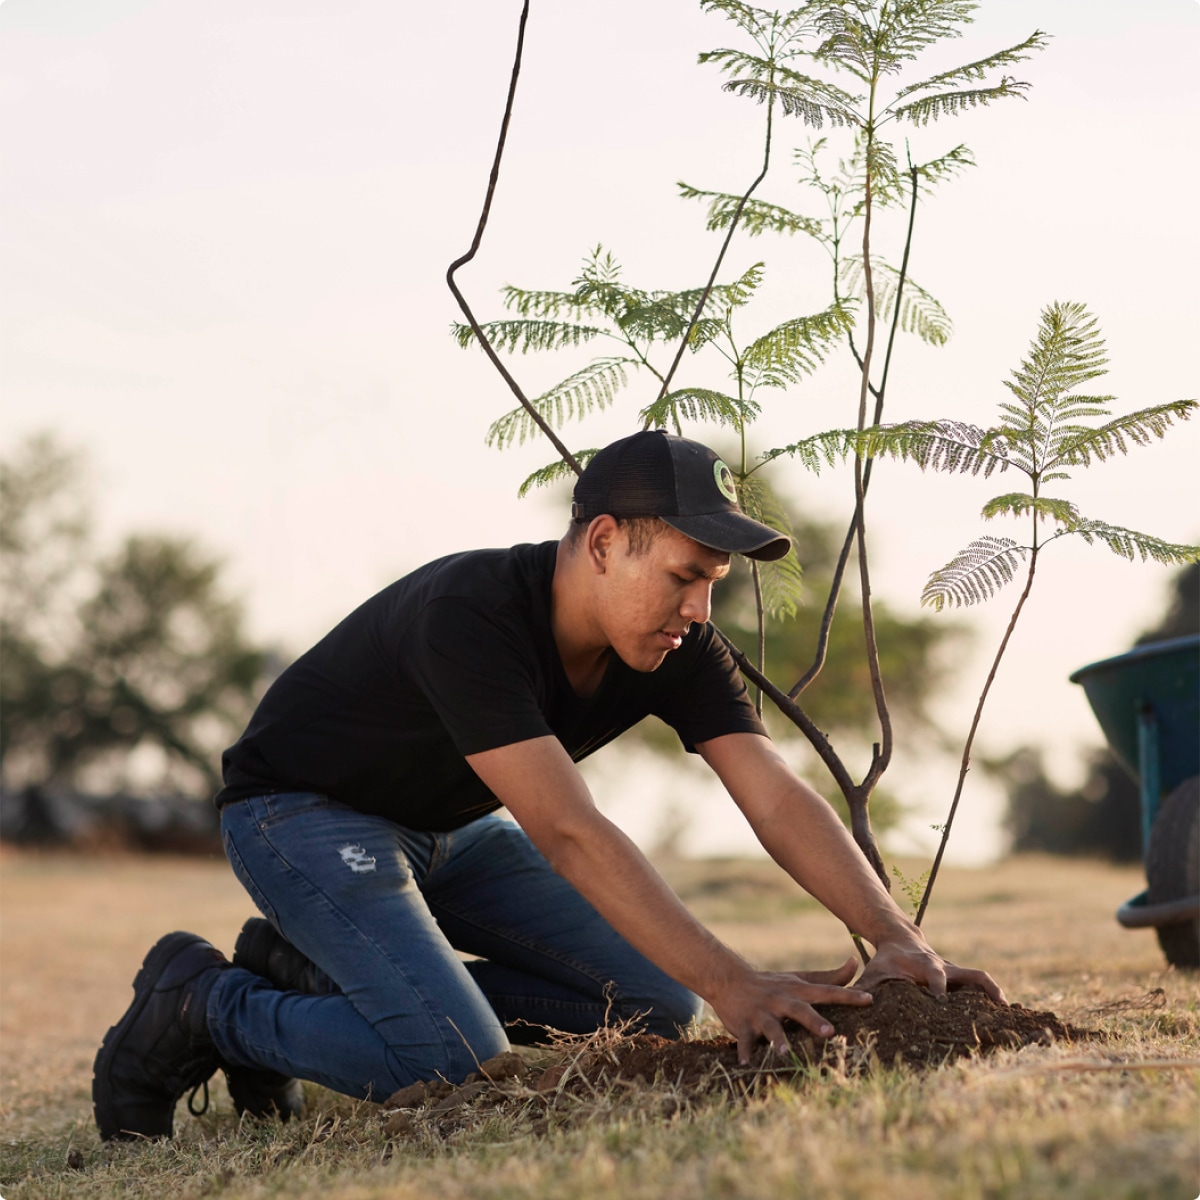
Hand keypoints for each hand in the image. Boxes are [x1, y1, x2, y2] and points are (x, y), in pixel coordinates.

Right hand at [708, 956, 872, 1064]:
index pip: (827, 992)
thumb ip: (830, 977)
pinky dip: (745, 1051)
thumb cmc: (773, 985)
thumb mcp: (800, 979)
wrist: (730, 981)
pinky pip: (745, 1040)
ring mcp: (761, 1013)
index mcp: (797, 991)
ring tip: (784, 1053)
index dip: (848, 996)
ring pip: (771, 1027)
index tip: (869, 1000)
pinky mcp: (743, 1025)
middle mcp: (780, 1000)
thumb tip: (855, 962)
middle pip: (799, 1009)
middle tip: (829, 1032)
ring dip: (778, 1039)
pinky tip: (747, 1064)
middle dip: (813, 1020)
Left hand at [857, 932, 1005, 1003]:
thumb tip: (853, 1006)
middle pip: (968, 975)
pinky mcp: (959, 975)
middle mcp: (944, 967)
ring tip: (1009, 1013)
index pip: (935, 979)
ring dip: (993, 992)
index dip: (939, 991)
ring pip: (979, 977)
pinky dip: (992, 993)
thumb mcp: (873, 973)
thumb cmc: (885, 962)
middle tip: (998, 1010)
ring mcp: (954, 970)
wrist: (899, 940)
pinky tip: (1004, 1012)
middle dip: (982, 991)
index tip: (944, 1004)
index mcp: (924, 966)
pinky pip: (980, 982)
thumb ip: (863, 989)